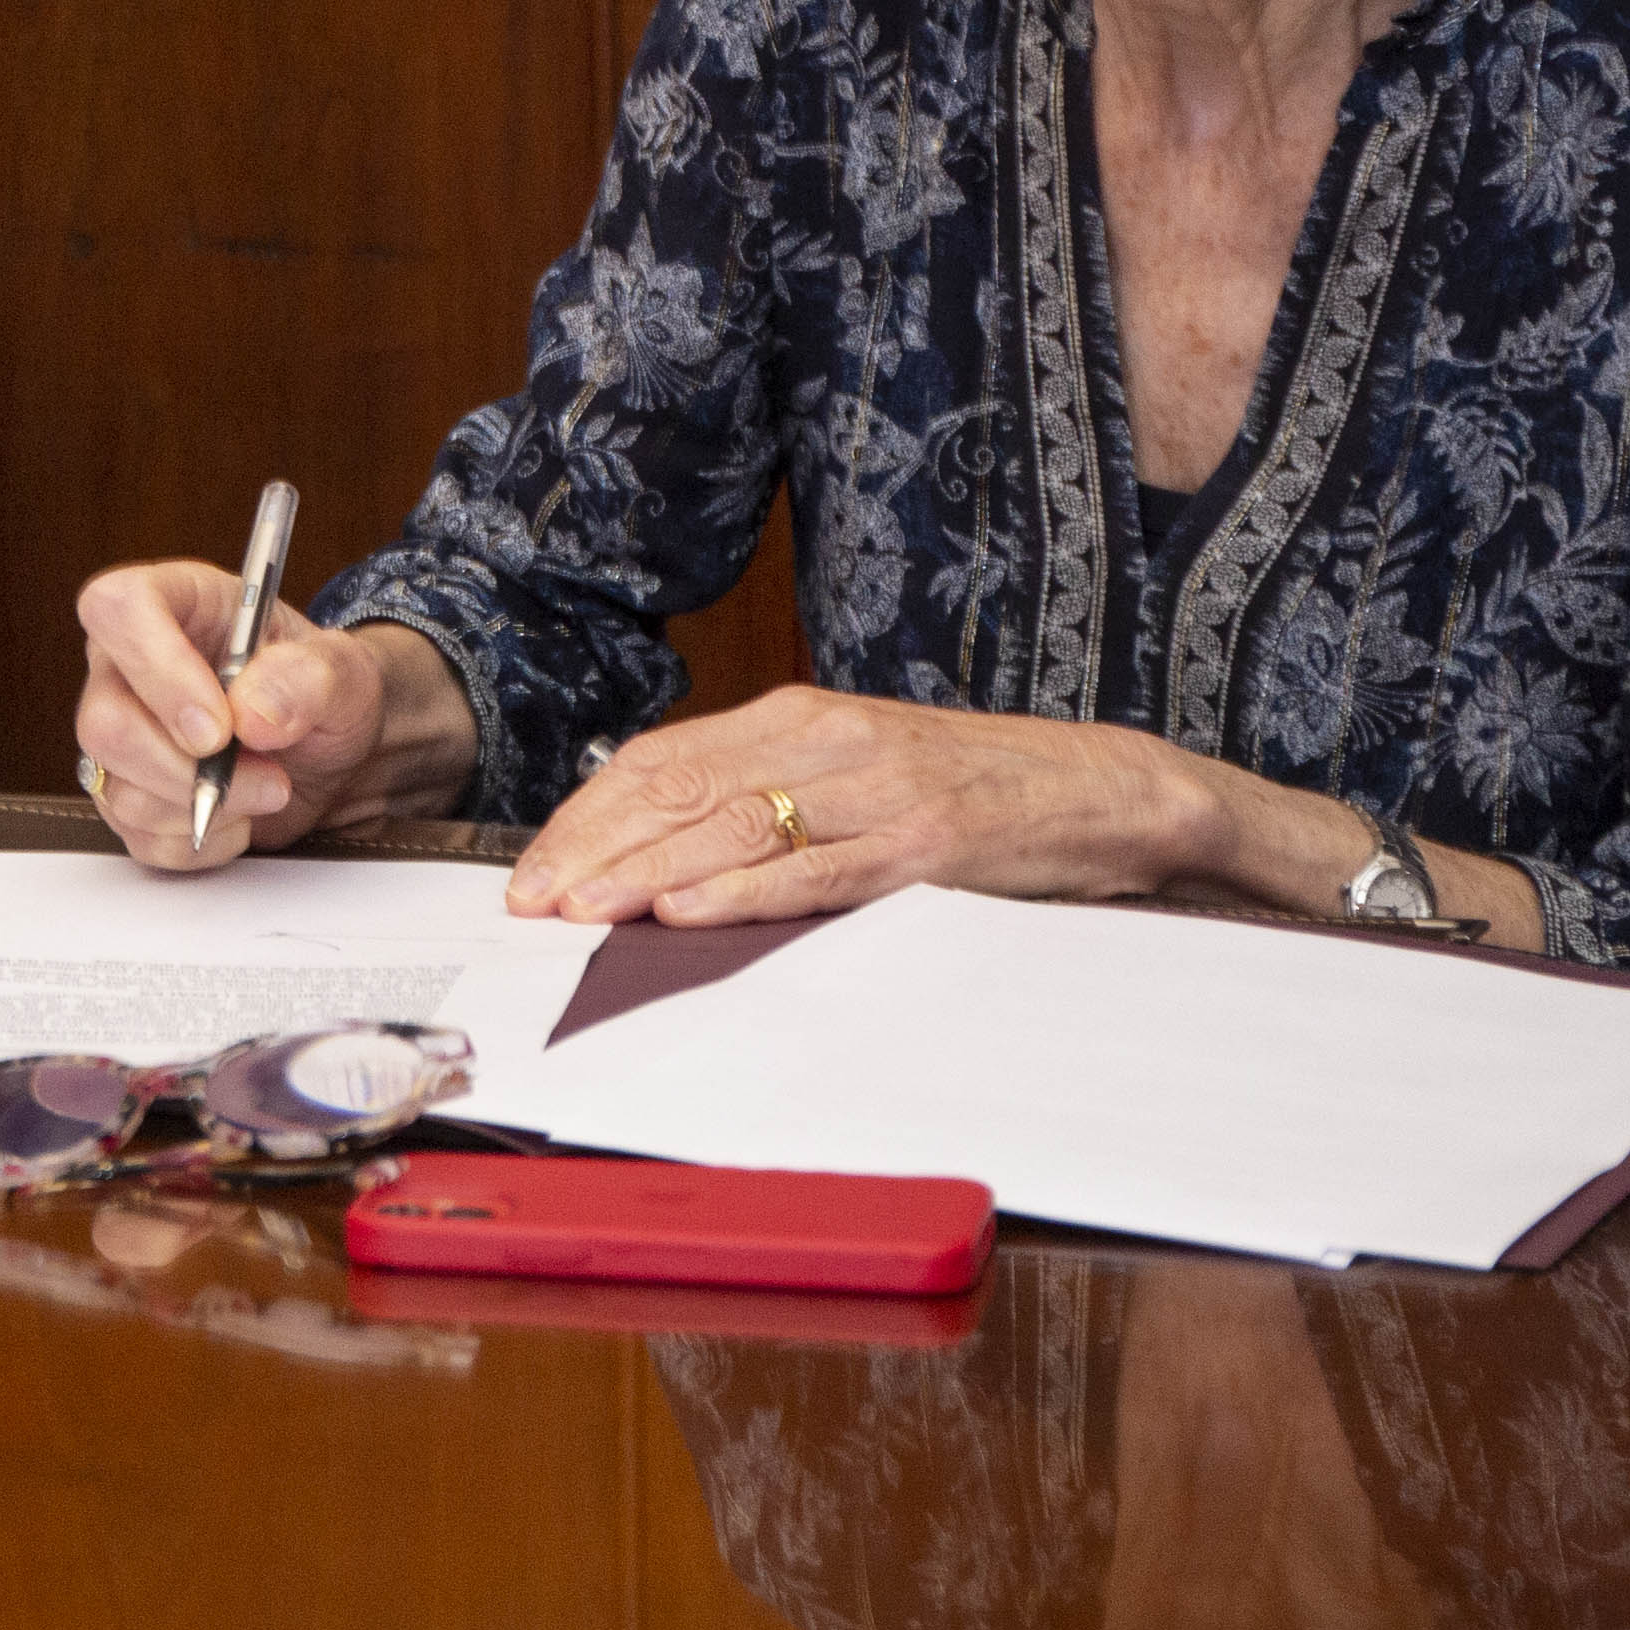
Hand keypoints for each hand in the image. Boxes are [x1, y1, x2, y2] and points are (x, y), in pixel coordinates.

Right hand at [70, 565, 466, 870]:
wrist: (331, 753)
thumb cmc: (323, 691)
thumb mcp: (344, 671)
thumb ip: (308, 677)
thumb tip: (252, 712)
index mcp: (173, 605)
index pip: (116, 609)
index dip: (157, 668)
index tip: (219, 727)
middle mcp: (129, 666)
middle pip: (104, 723)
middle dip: (189, 770)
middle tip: (266, 775)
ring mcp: (121, 734)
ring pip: (118, 790)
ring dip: (207, 808)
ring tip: (267, 788)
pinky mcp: (128, 794)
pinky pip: (140, 837)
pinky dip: (201, 842)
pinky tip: (238, 814)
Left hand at [500, 683, 1211, 927]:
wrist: (1099, 789)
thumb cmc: (969, 789)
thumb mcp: (854, 770)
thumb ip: (769, 793)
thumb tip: (663, 848)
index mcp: (797, 716)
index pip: (661, 761)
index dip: (587, 815)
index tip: (532, 869)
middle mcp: (824, 740)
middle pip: (677, 790)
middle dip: (593, 849)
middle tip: (529, 902)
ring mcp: (873, 789)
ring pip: (731, 826)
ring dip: (644, 873)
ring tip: (581, 912)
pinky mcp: (922, 844)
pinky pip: (815, 869)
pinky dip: (743, 892)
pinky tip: (687, 912)